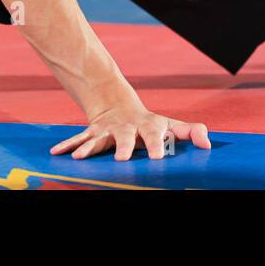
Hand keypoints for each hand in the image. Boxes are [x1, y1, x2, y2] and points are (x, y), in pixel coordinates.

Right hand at [50, 95, 211, 160]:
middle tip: (122, 159)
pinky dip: (68, 146)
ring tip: (81, 158)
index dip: (157, 145)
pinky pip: (77, 139)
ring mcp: (107, 130)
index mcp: (148, 127)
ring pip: (98, 138)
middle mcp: (127, 128)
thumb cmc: (151, 125)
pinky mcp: (92, 133)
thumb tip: (209, 145)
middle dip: (123, 147)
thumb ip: (192, 132)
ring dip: (89, 147)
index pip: (155, 135)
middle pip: (125, 136)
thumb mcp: (172, 126)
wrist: (119, 106)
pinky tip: (56, 153)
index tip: (158, 158)